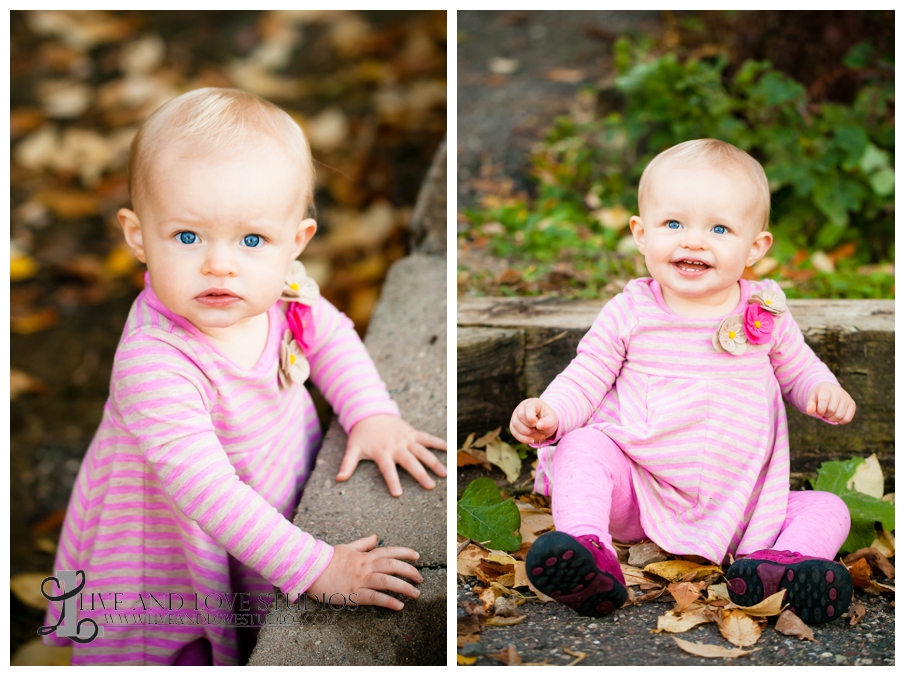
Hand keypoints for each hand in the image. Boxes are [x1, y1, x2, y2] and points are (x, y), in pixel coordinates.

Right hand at [306, 534, 420, 610]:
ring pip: (387, 581)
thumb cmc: (327, 559)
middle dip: (409, 571)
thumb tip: (375, 537)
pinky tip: (399, 606)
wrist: (310, 569)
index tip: (417, 556)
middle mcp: (365, 566)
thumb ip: (362, 544)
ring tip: (416, 593)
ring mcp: (360, 580)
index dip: (405, 553)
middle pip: (393, 566)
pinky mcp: (354, 594)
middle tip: (420, 578)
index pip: (389, 552)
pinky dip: (388, 601)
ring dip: (404, 587)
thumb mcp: (347, 548)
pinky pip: (375, 598)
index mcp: (364, 556)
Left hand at [337, 414, 446, 495]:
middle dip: (420, 474)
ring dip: (434, 461)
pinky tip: (450, 450)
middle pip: (410, 461)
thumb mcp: (353, 449)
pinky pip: (427, 438)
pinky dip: (439, 442)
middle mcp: (396, 446)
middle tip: (430, 486)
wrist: (370, 411)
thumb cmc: (362, 434)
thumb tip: (338, 479)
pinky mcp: (412, 432)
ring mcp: (406, 438)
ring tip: (444, 473)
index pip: (387, 469)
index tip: (398, 494)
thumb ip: (347, 464)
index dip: (392, 481)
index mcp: (382, 452)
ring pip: (422, 451)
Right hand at [510, 398, 558, 443]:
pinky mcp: (513, 424)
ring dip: (525, 432)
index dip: (531, 418)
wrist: (544, 425)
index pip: (528, 407)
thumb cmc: (548, 420)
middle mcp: (522, 407)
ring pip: (515, 424)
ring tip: (533, 432)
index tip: (537, 425)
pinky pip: (514, 432)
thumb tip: (539, 425)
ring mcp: (516, 415)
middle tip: (536, 428)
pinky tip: (531, 440)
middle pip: (520, 416)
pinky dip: (522, 438)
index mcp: (533, 403)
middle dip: (529, 426)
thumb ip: (548, 422)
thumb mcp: (552, 421)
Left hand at [806, 383, 855, 424]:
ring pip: (840, 415)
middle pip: (832, 410)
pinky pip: (848, 418)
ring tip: (830, 415)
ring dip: (833, 419)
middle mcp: (838, 391)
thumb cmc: (820, 396)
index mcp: (826, 389)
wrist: (830, 390)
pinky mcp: (852, 403)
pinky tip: (837, 418)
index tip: (818, 413)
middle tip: (824, 413)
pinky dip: (841, 421)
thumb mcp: (813, 398)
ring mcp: (846, 397)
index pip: (824, 400)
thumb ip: (810, 405)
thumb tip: (809, 412)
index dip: (820, 410)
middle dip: (826, 415)